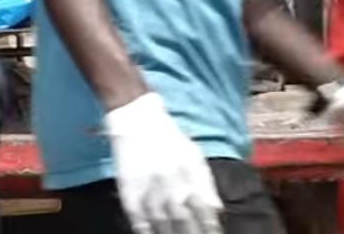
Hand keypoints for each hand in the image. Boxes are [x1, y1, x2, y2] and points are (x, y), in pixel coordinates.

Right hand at [105, 93, 222, 233]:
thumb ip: (206, 186)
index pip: (205, 214)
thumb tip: (215, 212)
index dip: (210, 230)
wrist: (136, 121)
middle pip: (184, 222)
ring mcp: (148, 192)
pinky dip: (147, 233)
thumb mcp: (195, 158)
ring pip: (161, 225)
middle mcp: (169, 187)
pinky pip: (138, 221)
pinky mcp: (128, 194)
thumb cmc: (170, 140)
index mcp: (188, 178)